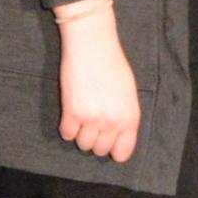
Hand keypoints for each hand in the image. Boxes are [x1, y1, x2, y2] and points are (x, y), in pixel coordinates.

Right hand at [54, 5, 139, 161]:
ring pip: (82, 144)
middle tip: (92, 122)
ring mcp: (92, 118)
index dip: (113, 150)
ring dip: (80, 133)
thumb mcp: (128, 93)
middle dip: (95, 139)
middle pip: (100, 150)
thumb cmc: (112, 64)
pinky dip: (67, 127)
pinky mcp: (72, 112)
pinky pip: (66, 134)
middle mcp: (112, 121)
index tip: (107, 143)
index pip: (123, 153)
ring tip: (82, 114)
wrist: (92, 44)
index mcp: (130, 117)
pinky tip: (71, 112)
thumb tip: (116, 139)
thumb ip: (124, 117)